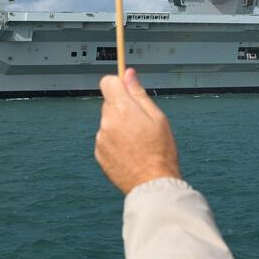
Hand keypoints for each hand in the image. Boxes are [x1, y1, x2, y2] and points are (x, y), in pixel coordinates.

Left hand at [95, 68, 180, 193]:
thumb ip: (139, 94)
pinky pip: (105, 139)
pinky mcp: (99, 154)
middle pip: (109, 103)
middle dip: (122, 107)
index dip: (118, 84)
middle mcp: (107, 122)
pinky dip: (115, 142)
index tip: (127, 90)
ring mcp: (101, 139)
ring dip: (118, 126)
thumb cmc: (160, 151)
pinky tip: (130, 152)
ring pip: (108, 122)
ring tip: (137, 142)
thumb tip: (128, 74)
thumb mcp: (157, 117)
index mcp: (122, 110)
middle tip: (141, 123)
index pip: (107, 82)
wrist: (152, 184)